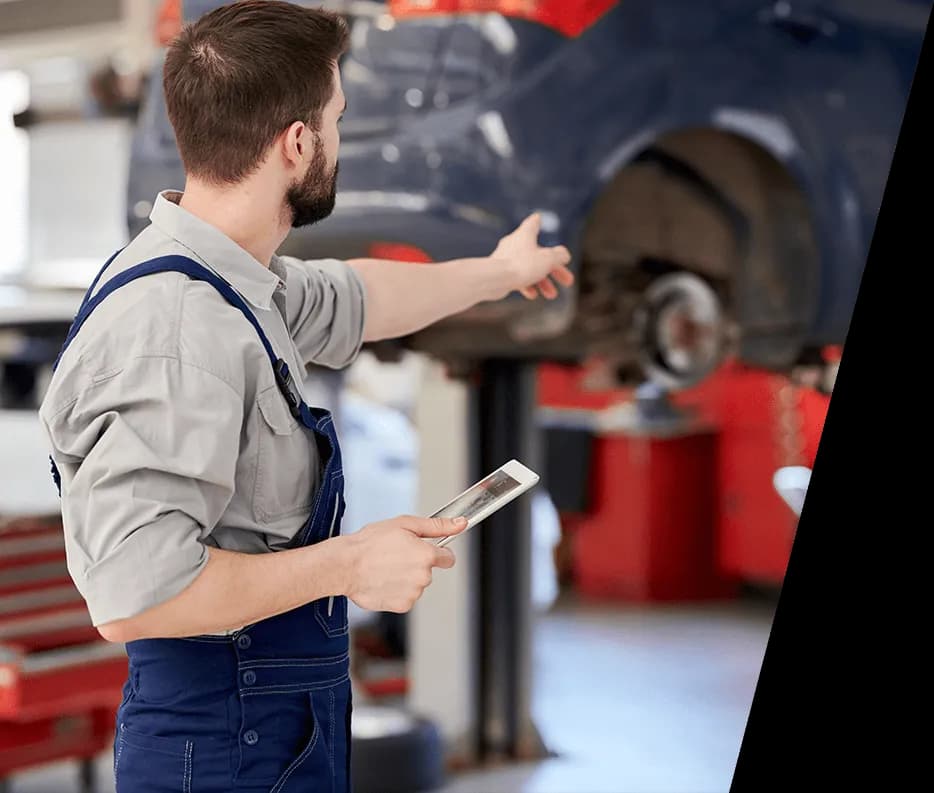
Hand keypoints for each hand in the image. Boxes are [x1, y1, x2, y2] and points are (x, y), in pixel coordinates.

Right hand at [342, 515, 467, 612]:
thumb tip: (460, 524)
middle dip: (416, 564)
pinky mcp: (402, 606)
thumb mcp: (404, 524)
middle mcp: (424, 577)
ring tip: (384, 568)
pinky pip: (405, 597)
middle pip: (428, 571)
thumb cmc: (369, 543)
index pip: (447, 557)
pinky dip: (396, 591)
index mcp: (427, 555)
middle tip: (394, 555)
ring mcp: (414, 593)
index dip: (436, 552)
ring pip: (416, 584)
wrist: (345, 566)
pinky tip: (382, 580)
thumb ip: (436, 526)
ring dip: (405, 578)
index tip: (424, 550)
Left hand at [492, 212, 574, 299]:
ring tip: (552, 294)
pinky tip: (532, 295)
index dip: (537, 222)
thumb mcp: (548, 259)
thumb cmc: (521, 265)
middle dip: (554, 269)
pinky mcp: (499, 273)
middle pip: (538, 254)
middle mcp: (514, 244)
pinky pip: (517, 277)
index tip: (538, 218)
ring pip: (528, 269)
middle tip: (567, 281)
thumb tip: (564, 255)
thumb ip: (559, 256)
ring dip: (542, 282)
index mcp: (525, 235)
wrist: (494, 279)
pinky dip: (526, 285)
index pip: (532, 224)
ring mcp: (505, 259)